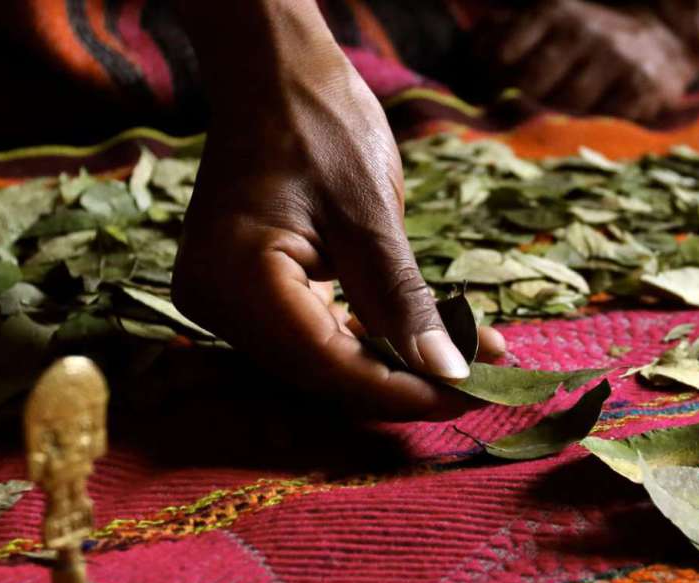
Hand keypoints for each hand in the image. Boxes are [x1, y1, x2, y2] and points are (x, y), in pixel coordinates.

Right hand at [171, 8, 504, 419]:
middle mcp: (215, 302)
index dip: (404, 389)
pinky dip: (367, 337)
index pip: (328, 365)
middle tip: (484, 381)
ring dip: (392, 362)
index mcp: (235, 280)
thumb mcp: (371, 212)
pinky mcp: (245, 291)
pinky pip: (311, 332)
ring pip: (320, 358)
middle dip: (405, 379)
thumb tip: (449, 371)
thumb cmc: (317, 122)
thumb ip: (403, 300)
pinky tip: (424, 340)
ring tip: (469, 361)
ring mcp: (224, 299)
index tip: (474, 393)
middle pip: (321, 371)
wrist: (272, 73)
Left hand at [479, 0, 698, 121]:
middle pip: (530, 84)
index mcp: (552, 11)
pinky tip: (595, 121)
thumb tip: (470, 55)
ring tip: (559, 120)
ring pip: (567, 106)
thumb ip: (506, 31)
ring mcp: (614, 59)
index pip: (501, 54)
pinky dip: (597, 126)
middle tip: (521, 117)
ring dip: (559, 119)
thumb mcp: (551, 18)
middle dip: (521, 105)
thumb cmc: (590, 36)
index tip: (487, 98)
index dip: (487, 83)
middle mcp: (582, 31)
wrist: (665, 35)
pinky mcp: (643, 87)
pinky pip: (606, 120)